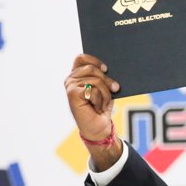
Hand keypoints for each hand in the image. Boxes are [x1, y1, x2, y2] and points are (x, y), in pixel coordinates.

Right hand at [64, 54, 122, 170]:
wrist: (99, 127)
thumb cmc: (101, 107)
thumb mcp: (104, 88)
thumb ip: (102, 77)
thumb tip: (108, 68)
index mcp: (77, 75)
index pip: (81, 58)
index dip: (94, 60)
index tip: (106, 68)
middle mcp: (70, 79)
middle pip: (92, 69)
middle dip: (107, 80)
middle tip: (115, 89)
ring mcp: (70, 86)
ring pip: (95, 80)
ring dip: (105, 93)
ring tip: (102, 103)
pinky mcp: (72, 94)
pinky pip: (93, 89)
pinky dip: (100, 99)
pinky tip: (96, 107)